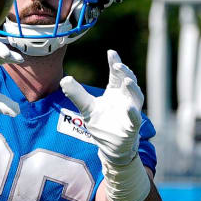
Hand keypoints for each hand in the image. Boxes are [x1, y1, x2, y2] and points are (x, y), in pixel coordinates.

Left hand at [61, 50, 142, 166]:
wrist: (110, 148)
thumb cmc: (101, 125)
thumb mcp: (86, 108)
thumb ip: (77, 94)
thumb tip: (64, 79)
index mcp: (115, 92)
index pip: (116, 75)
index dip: (115, 63)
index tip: (111, 52)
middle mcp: (125, 99)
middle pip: (128, 81)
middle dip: (124, 72)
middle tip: (116, 65)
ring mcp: (131, 112)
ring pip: (136, 97)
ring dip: (132, 88)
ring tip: (127, 80)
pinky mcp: (132, 127)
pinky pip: (135, 119)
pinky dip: (133, 113)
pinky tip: (129, 108)